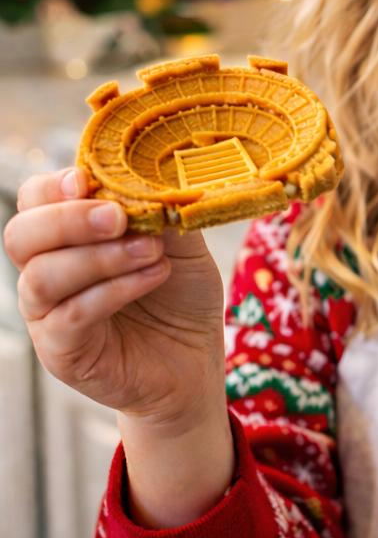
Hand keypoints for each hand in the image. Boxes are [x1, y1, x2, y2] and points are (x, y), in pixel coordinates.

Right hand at [4, 167, 233, 526]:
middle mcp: (47, 273)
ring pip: (43, 275)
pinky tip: (152, 275)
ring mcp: (48, 315)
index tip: (89, 180)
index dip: (54, 186)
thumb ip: (161, 209)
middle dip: (69, 219)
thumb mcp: (181, 243)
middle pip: (22, 235)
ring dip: (101, 256)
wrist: (195, 362)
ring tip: (153, 250)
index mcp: (69, 237)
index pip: (36, 200)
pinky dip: (114, 290)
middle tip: (118, 217)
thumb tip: (152, 175)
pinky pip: (70, 315)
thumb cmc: (182, 296)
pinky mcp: (62, 352)